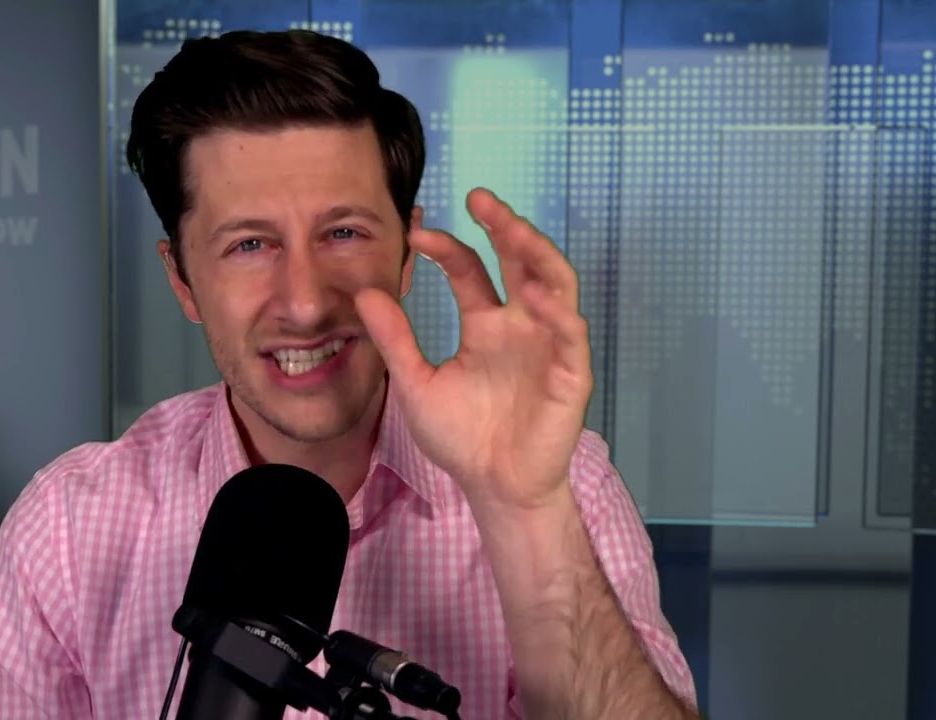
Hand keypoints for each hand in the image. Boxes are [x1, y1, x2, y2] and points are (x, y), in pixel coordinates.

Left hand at [355, 188, 592, 510]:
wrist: (493, 487)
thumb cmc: (461, 439)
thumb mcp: (415, 383)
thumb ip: (394, 340)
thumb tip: (365, 292)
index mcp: (485, 325)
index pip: (471, 270)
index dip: (448, 249)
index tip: (416, 234)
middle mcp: (520, 325)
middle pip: (520, 261)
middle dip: (504, 226)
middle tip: (479, 197)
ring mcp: (549, 344)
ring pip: (554, 283)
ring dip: (537, 252)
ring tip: (512, 228)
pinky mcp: (570, 372)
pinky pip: (570, 332)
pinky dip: (556, 309)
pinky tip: (532, 293)